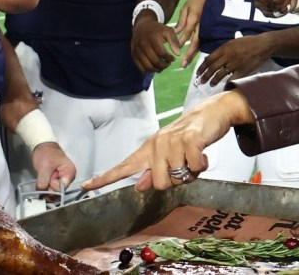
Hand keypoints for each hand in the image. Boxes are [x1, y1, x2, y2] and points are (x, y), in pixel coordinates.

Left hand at [31, 142, 76, 192]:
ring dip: (45, 187)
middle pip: (57, 192)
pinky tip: (43, 179)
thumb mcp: (44, 168)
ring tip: (43, 176)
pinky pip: (51, 188)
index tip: (47, 178)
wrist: (43, 145)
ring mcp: (63, 179)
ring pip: (53, 191)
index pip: (60, 189)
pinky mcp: (57, 179)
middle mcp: (69, 178)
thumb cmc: (46, 153)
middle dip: (48, 188)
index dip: (51, 187)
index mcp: (70, 173)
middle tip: (43, 176)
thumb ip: (43, 183)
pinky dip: (45, 186)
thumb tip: (41, 195)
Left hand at [81, 91, 252, 191]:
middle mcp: (157, 145)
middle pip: (159, 183)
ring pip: (178, 178)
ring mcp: (172, 141)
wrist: (212, 112)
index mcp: (148, 150)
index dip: (105, 178)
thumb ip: (154, 170)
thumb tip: (139, 186)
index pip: (124, 167)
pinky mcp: (190, 140)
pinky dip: (201, 166)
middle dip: (175, 181)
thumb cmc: (190, 137)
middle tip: (184, 166)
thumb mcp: (169, 154)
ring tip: (194, 157)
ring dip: (191, 173)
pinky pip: (194, 168)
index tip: (85, 186)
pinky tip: (202, 154)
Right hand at [131, 15, 181, 71]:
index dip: (169, 58)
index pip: (162, 53)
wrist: (142, 26)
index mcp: (152, 38)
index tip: (173, 58)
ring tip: (162, 66)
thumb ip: (174, 41)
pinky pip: (141, 68)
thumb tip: (178, 54)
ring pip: (148, 67)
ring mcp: (137, 51)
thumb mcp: (168, 31)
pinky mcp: (134, 55)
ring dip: (157, 69)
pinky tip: (155, 67)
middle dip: (164, 65)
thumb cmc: (158, 30)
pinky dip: (149, 70)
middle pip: (155, 61)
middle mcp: (143, 45)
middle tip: (168, 63)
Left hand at [174, 0, 209, 67]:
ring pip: (200, 43)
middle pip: (196, 42)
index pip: (188, 32)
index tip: (176, 49)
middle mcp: (202, 25)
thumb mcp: (186, 8)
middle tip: (183, 64)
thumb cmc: (196, 1)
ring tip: (187, 63)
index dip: (182, 41)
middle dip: (189, 54)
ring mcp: (208, 28)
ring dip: (193, 54)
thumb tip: (176, 32)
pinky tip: (194, 57)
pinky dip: (199, 49)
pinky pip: (204, 41)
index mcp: (196, 17)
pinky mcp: (210, 29)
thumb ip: (182, 20)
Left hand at [196, 33, 274, 85]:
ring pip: (220, 74)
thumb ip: (224, 49)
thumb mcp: (234, 41)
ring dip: (213, 80)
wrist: (263, 45)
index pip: (209, 58)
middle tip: (200, 81)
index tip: (198, 72)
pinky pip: (232, 79)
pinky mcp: (242, 71)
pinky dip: (227, 84)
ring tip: (210, 84)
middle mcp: (228, 56)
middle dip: (205, 75)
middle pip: (212, 68)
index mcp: (225, 48)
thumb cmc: (249, 42)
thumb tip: (214, 57)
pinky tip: (224, 87)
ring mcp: (235, 64)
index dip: (202, 67)